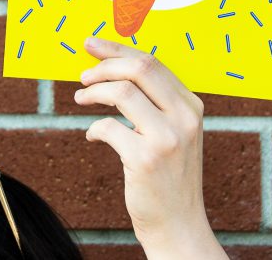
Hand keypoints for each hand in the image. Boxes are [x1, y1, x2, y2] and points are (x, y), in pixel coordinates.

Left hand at [75, 38, 226, 259]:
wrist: (178, 224)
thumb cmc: (168, 175)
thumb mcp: (173, 132)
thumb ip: (153, 101)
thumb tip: (111, 66)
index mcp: (191, 105)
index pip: (152, 61)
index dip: (116, 49)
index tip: (92, 46)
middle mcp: (184, 117)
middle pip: (139, 67)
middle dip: (104, 65)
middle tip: (83, 74)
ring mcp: (167, 138)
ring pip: (121, 91)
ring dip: (93, 92)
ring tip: (80, 99)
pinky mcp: (145, 159)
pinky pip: (107, 127)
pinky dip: (94, 128)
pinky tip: (93, 136)